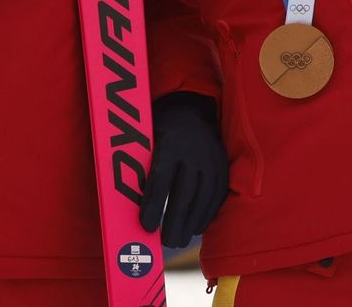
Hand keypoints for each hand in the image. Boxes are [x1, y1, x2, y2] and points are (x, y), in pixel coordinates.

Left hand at [138, 92, 228, 248]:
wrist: (191, 108)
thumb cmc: (159, 128)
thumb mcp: (146, 137)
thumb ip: (140, 163)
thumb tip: (128, 198)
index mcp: (170, 142)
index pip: (162, 178)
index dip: (154, 204)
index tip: (147, 226)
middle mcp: (194, 150)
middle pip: (185, 192)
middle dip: (175, 220)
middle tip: (166, 242)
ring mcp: (212, 158)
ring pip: (203, 196)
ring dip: (191, 222)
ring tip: (179, 240)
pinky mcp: (223, 165)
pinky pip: (218, 194)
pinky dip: (207, 214)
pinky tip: (196, 228)